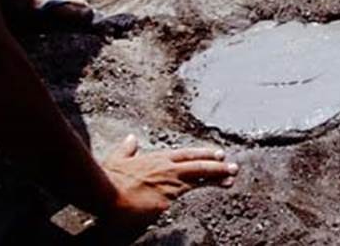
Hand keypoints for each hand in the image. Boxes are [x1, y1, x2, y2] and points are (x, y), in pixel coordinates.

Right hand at [99, 135, 237, 233]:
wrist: (105, 195)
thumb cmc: (109, 179)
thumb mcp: (117, 159)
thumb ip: (127, 149)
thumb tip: (131, 139)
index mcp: (157, 159)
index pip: (185, 154)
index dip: (202, 154)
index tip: (217, 154)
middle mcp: (167, 169)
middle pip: (198, 165)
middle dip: (217, 165)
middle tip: (233, 166)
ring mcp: (169, 184)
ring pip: (199, 179)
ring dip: (217, 177)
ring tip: (232, 178)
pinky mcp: (168, 200)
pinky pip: (186, 197)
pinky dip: (202, 191)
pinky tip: (219, 188)